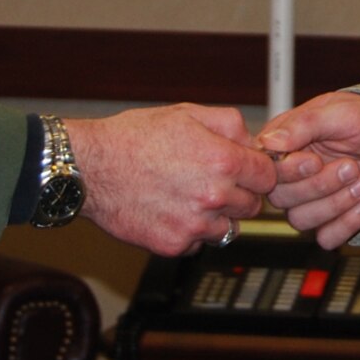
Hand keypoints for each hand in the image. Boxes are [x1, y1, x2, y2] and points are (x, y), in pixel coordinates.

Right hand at [65, 104, 277, 255]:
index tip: (248, 170)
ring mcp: (193, 224)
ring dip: (217, 216)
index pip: (268, 177)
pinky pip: (198, 243)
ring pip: (228, 228)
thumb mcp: (187, 114)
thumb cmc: (133, 138)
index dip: (258, 171)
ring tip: (189, 196)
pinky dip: (190, 232)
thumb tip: (253, 142)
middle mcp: (212, 196)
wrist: (91, 168)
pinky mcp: (173, 245)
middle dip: (239, 193)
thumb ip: (230, 126)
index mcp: (222, 160)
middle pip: (252, 206)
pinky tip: (172, 210)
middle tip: (213, 181)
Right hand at [257, 92, 359, 249]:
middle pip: (282, 198)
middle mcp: (296, 173)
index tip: (315, 160)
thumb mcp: (342, 112)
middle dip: (320, 186)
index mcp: (289, 142)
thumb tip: (269, 141)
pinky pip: (326, 237)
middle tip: (351, 167)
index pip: (267, 168)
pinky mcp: (335, 219)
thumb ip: (304, 125)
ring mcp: (315, 198)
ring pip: (301, 220)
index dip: (289, 170)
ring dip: (335, 204)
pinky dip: (347, 224)